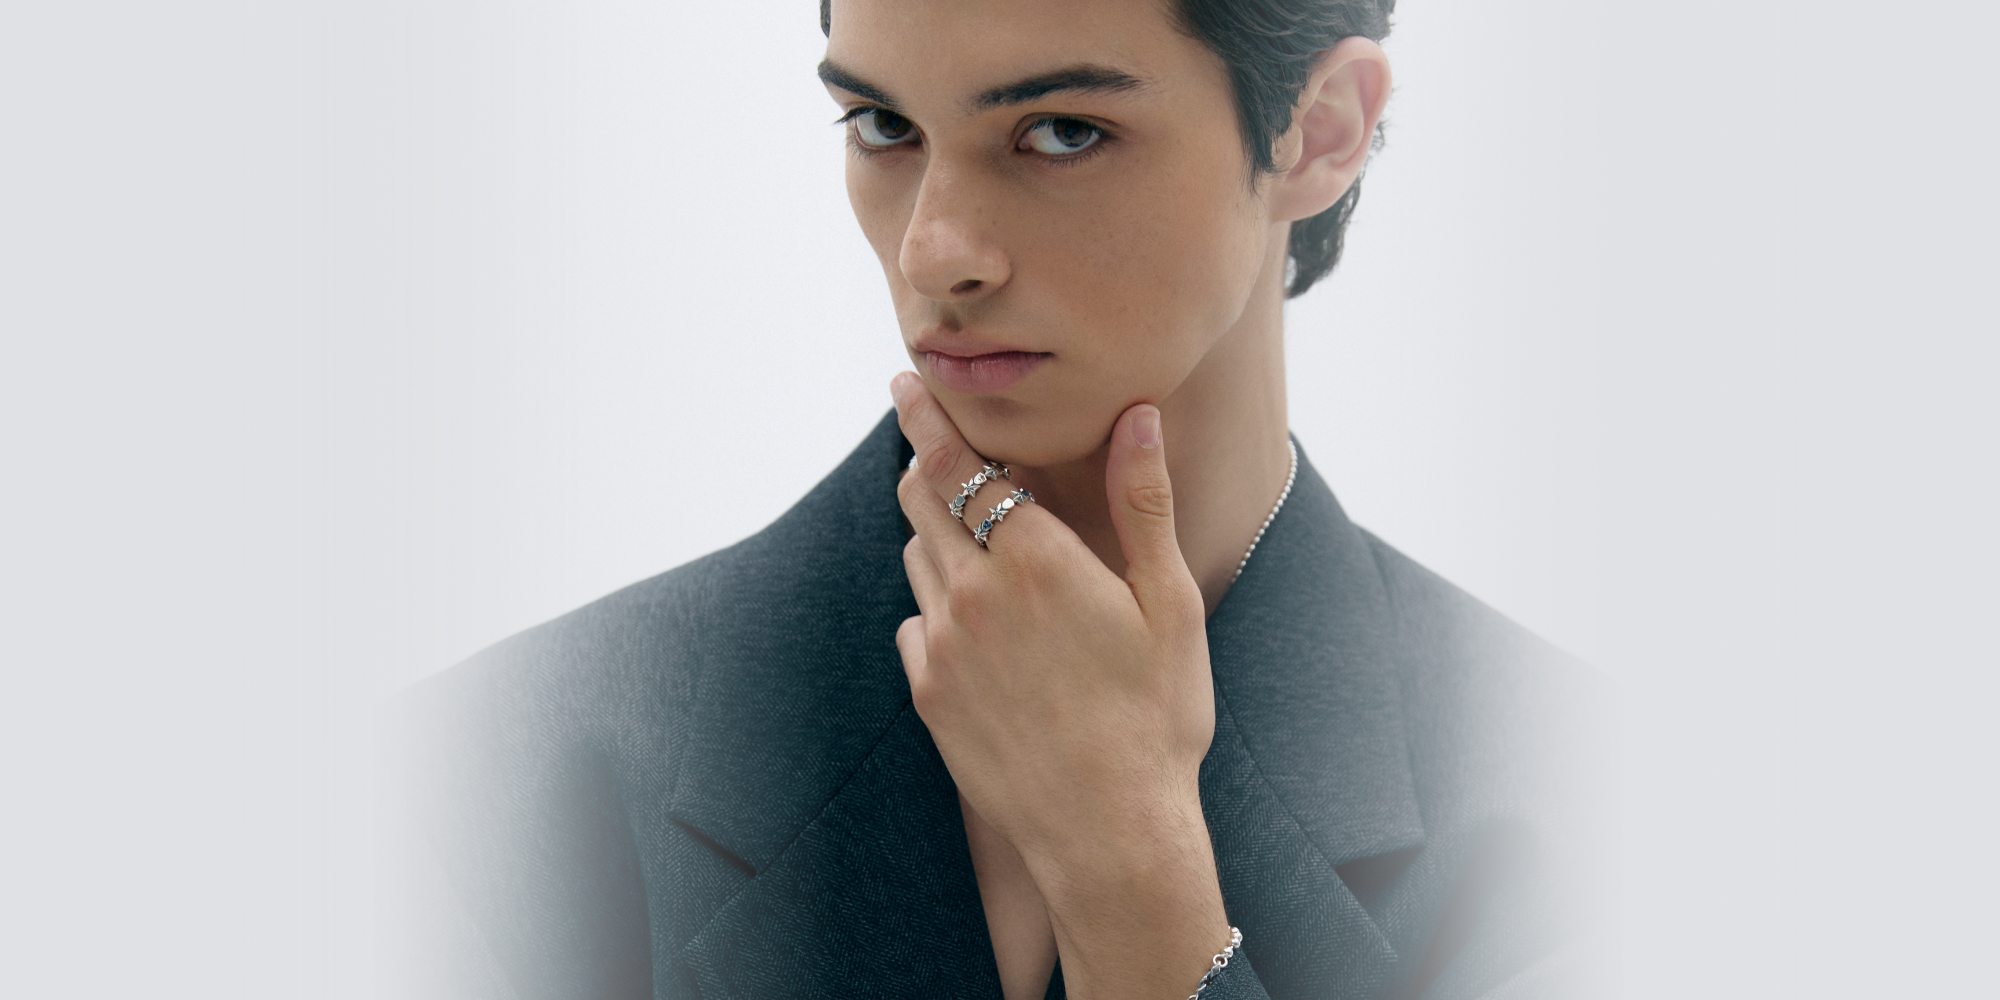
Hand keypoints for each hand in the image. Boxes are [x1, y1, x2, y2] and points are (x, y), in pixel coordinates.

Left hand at [891, 373, 1229, 999]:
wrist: (1110, 832)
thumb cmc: (1157, 716)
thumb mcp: (1168, 603)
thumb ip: (1143, 501)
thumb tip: (1137, 415)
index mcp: (1035, 559)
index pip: (958, 463)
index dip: (926, 418)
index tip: (905, 383)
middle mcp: (973, 593)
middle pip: (922, 500)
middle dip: (927, 466)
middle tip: (942, 450)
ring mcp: (942, 645)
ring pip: (919, 559)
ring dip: (939, 536)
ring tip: (985, 550)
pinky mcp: (927, 692)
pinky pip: (916, 624)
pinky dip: (938, 608)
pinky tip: (984, 631)